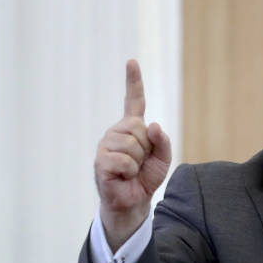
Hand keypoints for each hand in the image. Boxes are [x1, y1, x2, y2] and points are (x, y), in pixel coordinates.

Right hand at [94, 59, 171, 249]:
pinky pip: (123, 160)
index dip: (133, 82)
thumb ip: (162, 140)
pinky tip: (123, 176)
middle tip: (140, 162)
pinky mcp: (100, 161)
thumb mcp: (163, 158)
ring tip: (132, 170)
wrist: (134, 200)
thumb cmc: (146, 177)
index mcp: (131, 128)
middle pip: (138, 127)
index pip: (133, 101)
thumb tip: (152, 124)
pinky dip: (129, 171)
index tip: (132, 62)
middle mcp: (116, 132)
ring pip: (132, 144)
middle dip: (146, 148)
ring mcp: (105, 145)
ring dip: (138, 161)